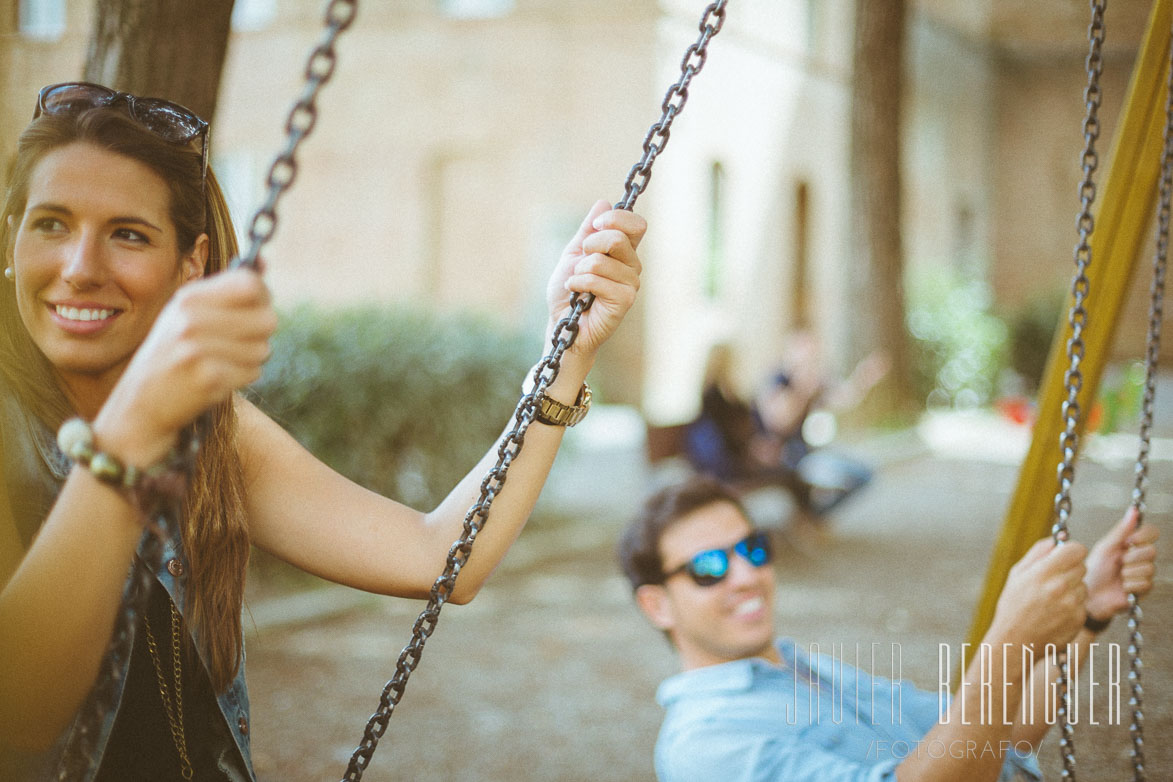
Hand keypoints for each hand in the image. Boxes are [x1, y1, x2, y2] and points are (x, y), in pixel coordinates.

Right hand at [94, 268, 276, 464]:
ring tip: (222, 362)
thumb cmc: (172, 355)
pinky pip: (253, 372)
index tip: (257, 306)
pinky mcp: (209, 379)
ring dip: (250, 359)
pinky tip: (218, 379)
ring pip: (263, 348)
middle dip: (261, 333)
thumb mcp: (187, 314)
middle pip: (267, 318)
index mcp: (188, 299)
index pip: (250, 284)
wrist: (141, 405)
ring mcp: (198, 350)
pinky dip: (242, 377)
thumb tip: (264, 262)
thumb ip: (226, 290)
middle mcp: (191, 321)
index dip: (263, 296)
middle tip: (239, 342)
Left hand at [545, 200, 644, 360]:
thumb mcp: (574, 253)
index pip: (636, 224)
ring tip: (577, 282)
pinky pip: (598, 280)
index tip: (595, 226)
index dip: (616, 218)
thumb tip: (603, 202)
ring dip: (580, 269)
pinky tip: (576, 293)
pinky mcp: (625, 301)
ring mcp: (631, 285)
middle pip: (619, 238)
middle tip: (580, 260)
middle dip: (591, 244)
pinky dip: (579, 283)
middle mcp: (632, 266)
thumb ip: (588, 230)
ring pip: (603, 260)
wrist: (563, 323)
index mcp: (624, 252)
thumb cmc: (569, 291)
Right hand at [991, 536, 1087, 652]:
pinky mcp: (1079, 618)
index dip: (1071, 550)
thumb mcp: (1017, 574)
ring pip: (1084, 585)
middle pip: (1082, 565)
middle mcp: (1061, 586)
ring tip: (1052, 598)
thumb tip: (1058, 540)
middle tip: (1054, 578)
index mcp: (1044, 572)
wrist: (1016, 640)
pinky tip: (1056, 611)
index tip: (1065, 555)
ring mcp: (1072, 604)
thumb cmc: (1013, 604)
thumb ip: (1038, 552)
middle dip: (1071, 568)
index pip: (1077, 549)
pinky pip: (1083, 603)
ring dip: (1073, 587)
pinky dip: (1073, 604)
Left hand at [1084, 506, 1158, 620]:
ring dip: (1128, 573)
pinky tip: (1121, 587)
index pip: (1152, 532)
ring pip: (1148, 568)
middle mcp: (1142, 558)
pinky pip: (1144, 583)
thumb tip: (1134, 510)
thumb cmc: (1094, 569)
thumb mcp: (1106, 547)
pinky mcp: (1144, 590)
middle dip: (1131, 557)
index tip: (1129, 541)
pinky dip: (1129, 584)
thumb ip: (1121, 530)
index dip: (1144, 536)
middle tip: (1119, 563)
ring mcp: (1144, 574)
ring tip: (1117, 576)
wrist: (1088, 593)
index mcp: (1132, 545)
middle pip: (1152, 551)